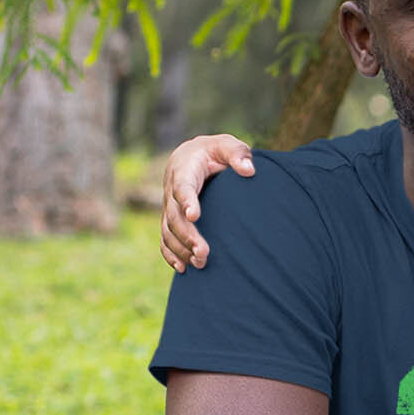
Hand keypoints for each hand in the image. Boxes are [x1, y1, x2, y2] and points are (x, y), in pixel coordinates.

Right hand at [160, 134, 256, 272]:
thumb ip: (237, 154)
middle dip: (187, 235)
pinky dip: (170, 254)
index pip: (183, 186)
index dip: (187, 201)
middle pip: (174, 215)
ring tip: (200, 263)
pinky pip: (164, 238)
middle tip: (204, 253)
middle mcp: (172, 189)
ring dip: (181, 249)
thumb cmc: (215, 151)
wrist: (195, 155)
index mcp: (185, 169)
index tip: (195, 216)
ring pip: (168, 230)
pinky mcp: (170, 218)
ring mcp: (169, 205)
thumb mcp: (227, 145)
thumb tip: (249, 170)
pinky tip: (183, 269)